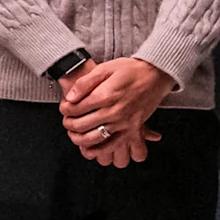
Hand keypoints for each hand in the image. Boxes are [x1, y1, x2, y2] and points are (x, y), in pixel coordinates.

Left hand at [58, 57, 173, 166]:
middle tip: (66, 120)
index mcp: (105, 95)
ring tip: (74, 133)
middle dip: (68, 124)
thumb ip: (85, 83)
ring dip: (78, 138)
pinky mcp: (132, 130)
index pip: (75, 108)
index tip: (64, 107)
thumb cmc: (131, 70)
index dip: (65, 109)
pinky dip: (98, 151)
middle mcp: (114, 111)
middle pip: (81, 125)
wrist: (155, 74)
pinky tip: (89, 148)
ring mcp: (123, 123)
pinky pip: (112, 146)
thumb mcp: (105, 68)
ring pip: (93, 139)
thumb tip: (70, 98)